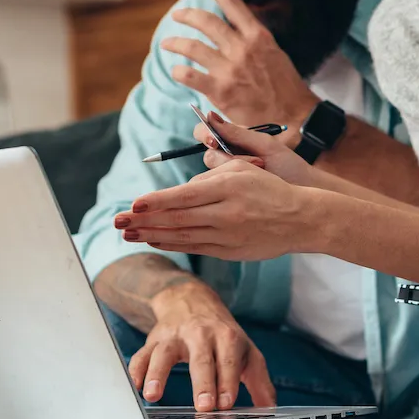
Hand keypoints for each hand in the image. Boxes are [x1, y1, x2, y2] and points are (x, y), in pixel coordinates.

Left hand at [116, 160, 324, 260]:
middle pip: (177, 218)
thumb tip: (184, 183)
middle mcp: (225, 212)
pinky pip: (195, 247)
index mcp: (227, 187)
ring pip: (182, 235)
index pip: (184, 196)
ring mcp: (227, 234)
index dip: (157, 201)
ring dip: (152, 234)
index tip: (134, 203)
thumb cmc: (270, 188)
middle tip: (117, 220)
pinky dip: (172, 244)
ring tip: (128, 232)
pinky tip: (154, 240)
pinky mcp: (229, 250)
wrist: (301, 219)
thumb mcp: (243, 167)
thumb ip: (212, 171)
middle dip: (144, 220)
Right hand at [129, 280, 276, 410]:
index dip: (228, 382)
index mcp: (227, 338)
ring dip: (159, 374)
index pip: (229, 361)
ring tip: (154, 394)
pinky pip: (142, 354)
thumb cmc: (221, 332)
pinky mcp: (155, 340)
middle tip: (204, 406)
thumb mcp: (246, 351)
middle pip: (201, 360)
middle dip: (203, 383)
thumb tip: (270, 409)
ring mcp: (175, 336)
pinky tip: (136, 385)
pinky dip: (137, 369)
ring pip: (165, 354)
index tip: (226, 403)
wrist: (191, 299)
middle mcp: (200, 335)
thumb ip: (259, 381)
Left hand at [161, 0, 317, 133]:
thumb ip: (253, 44)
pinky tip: (177, 72)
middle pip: (207, 22)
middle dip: (188, 15)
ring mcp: (230, 69)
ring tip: (167, 43)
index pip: (234, 6)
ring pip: (193, 47)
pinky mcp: (220, 90)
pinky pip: (190, 75)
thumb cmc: (286, 90)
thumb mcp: (274, 56)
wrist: (295, 118)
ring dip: (176, 43)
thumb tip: (233, 36)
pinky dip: (180, 71)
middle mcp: (243, 48)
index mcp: (259, 37)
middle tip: (177, 14)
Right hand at [193, 114, 315, 186]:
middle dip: (225, 157)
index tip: (213, 141)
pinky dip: (236, 183)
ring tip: (261, 168)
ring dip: (235, 169)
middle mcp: (229, 156)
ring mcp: (230, 176)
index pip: (206, 130)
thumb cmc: (289, 165)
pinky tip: (254, 182)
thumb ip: (238, 132)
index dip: (204, 133)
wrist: (305, 191)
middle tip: (247, 159)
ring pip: (213, 171)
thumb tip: (211, 116)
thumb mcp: (266, 145)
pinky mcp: (233, 193)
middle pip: (207, 153)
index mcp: (235, 139)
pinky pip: (221, 187)